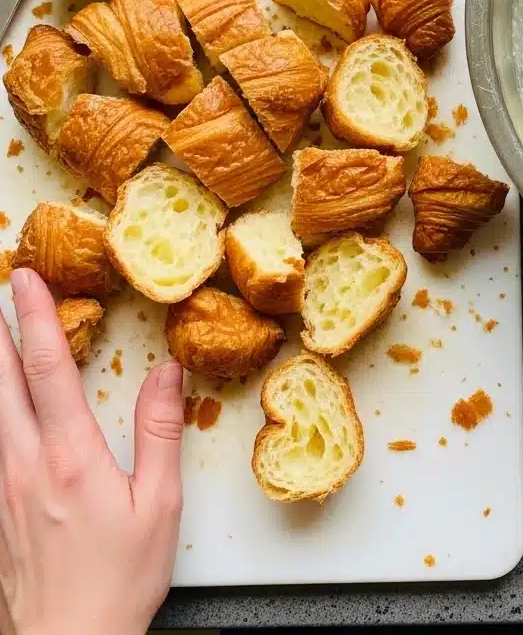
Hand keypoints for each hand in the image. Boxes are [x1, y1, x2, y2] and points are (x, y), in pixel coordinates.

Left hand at [0, 269, 183, 634]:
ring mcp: (1, 485)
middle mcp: (22, 464)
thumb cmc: (118, 580)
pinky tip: (0, 399)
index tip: (26, 279)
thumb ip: (161, 430)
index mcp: (68, 457)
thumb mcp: (158, 503)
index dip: (35, 317)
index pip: (45, 369)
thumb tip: (169, 373)